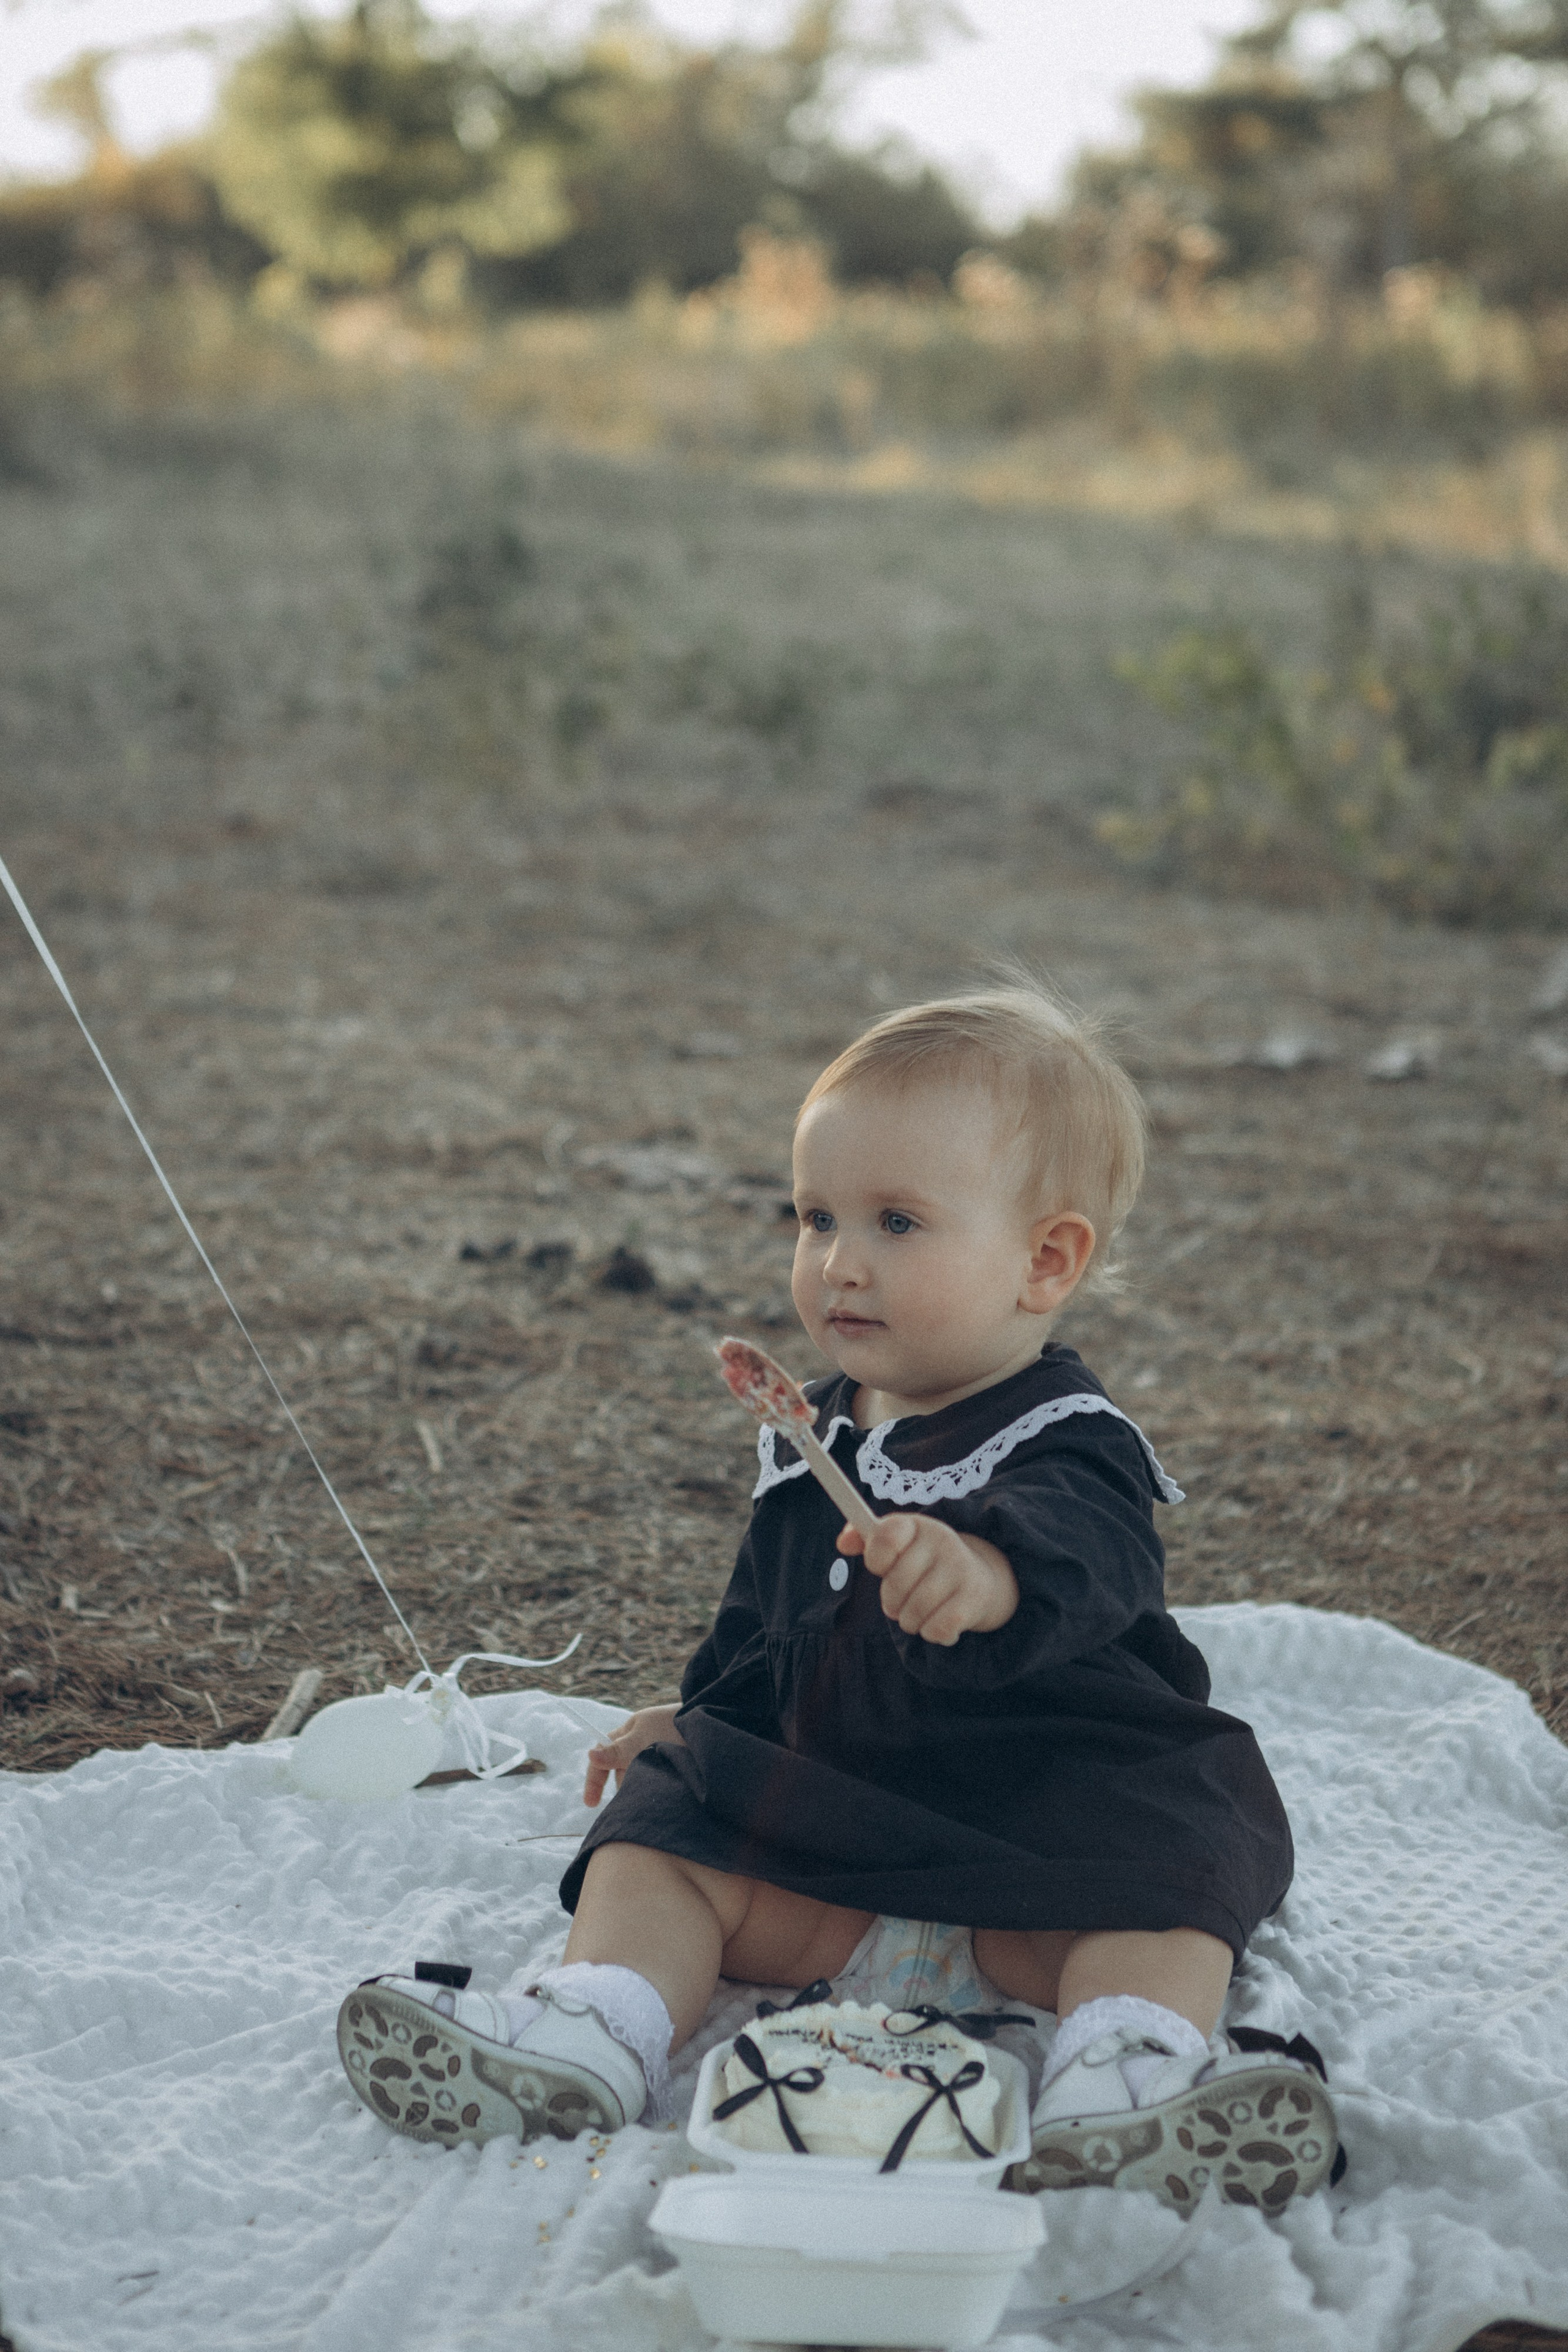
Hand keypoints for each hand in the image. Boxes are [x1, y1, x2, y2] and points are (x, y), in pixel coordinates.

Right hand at [583, 1703, 683, 1806]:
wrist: (714, 1720)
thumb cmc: (678, 1725)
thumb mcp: (644, 1737)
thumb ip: (618, 1751)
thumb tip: (591, 1754)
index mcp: (629, 1732)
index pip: (603, 1756)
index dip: (594, 1779)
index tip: (591, 1804)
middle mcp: (641, 1742)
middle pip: (622, 1772)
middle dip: (627, 1785)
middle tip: (641, 1793)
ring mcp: (656, 1753)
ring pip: (640, 1777)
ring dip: (645, 1786)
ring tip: (662, 1788)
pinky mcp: (673, 1763)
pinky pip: (657, 1781)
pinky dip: (659, 1787)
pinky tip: (668, 1790)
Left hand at [838, 1514, 1018, 1646]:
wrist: (980, 1579)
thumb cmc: (925, 1563)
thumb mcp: (898, 1545)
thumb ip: (865, 1540)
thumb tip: (843, 1544)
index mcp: (917, 1525)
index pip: (885, 1539)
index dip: (876, 1560)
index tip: (883, 1568)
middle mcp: (942, 1540)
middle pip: (894, 1586)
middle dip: (890, 1602)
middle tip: (899, 1602)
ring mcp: (960, 1568)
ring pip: (913, 1612)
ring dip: (909, 1621)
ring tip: (918, 1613)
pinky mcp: (973, 1598)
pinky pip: (935, 1629)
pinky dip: (931, 1633)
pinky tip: (938, 1623)